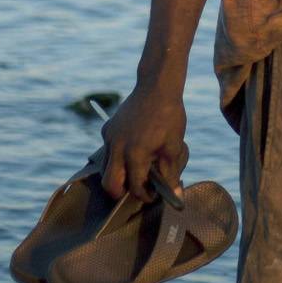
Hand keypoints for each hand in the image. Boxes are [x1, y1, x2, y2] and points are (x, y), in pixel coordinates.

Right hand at [99, 84, 187, 202]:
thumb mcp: (175, 146)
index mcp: (135, 154)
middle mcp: (116, 147)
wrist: (157, 86)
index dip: (145, 196)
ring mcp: (109, 137)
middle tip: (137, 190)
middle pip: (109, 184)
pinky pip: (107, 151)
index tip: (153, 196)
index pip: (134, 187)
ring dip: (118, 175)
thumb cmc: (169, 116)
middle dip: (121, 193)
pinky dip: (116, 158)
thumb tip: (176, 196)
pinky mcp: (107, 129)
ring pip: (105, 168)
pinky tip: (133, 150)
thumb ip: (171, 173)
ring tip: (136, 171)